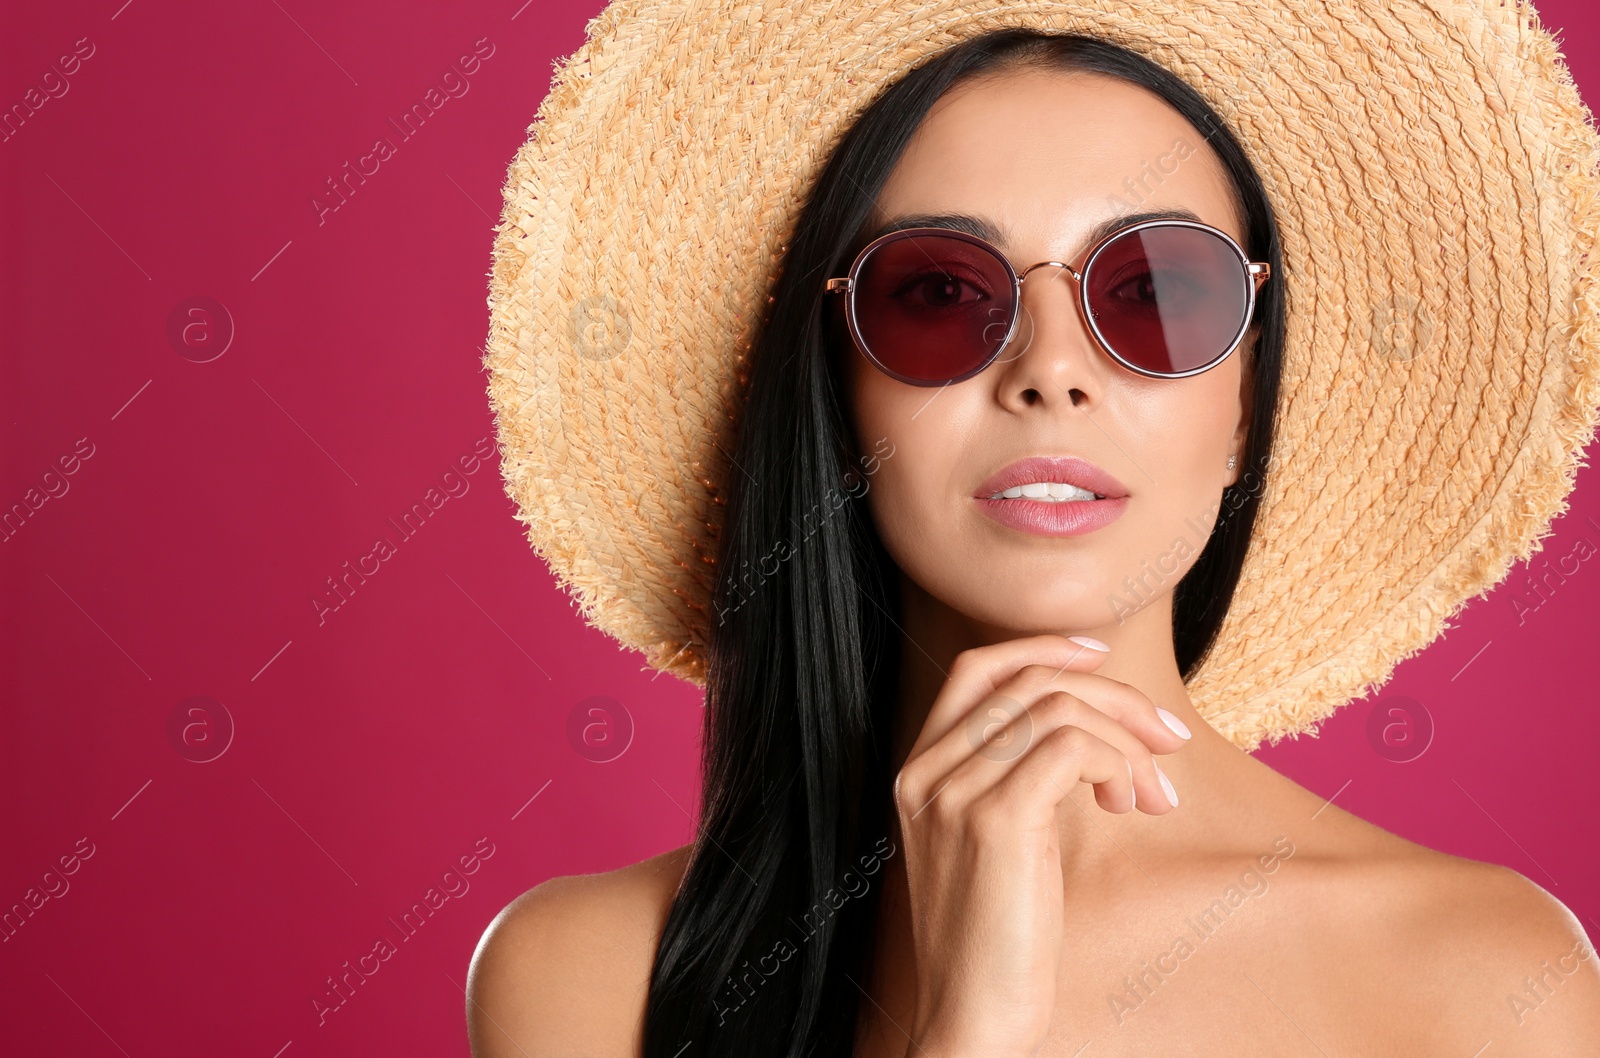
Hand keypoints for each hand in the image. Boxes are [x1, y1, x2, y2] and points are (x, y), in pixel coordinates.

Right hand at [892, 633, 1189, 1056]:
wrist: (975, 1018)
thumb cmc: (998, 940)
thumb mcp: (998, 841)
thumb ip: (1018, 778)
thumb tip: (1093, 727)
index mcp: (919, 771)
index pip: (977, 669)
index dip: (1043, 648)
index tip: (1102, 658)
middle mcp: (927, 771)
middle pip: (1028, 680)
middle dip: (1113, 695)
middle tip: (1167, 739)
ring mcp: (955, 792)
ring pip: (1057, 708)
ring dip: (1126, 739)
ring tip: (1150, 796)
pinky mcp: (996, 819)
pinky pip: (1073, 747)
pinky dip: (1117, 762)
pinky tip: (1129, 804)